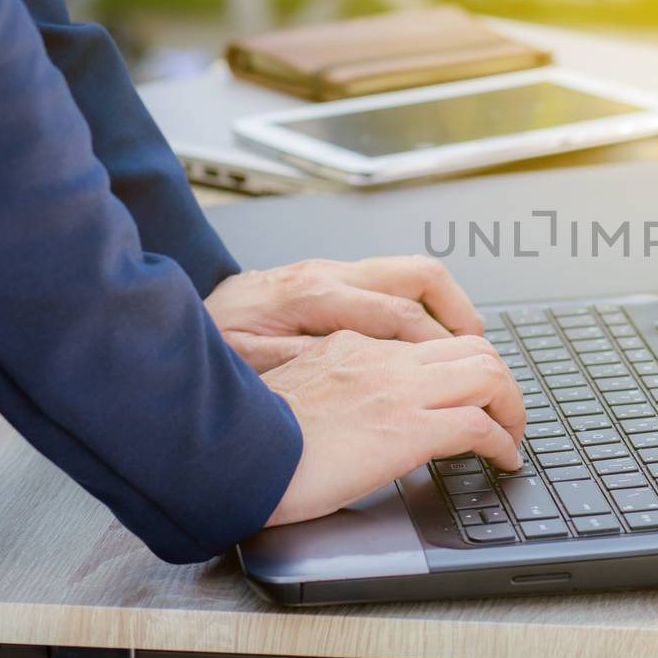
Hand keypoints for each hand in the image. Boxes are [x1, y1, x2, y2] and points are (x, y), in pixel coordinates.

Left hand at [206, 255, 481, 372]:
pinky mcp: (329, 280)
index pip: (401, 317)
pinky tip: (429, 337)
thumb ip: (307, 364)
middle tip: (485, 356)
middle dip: (462, 315)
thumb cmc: (207, 347)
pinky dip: (424, 307)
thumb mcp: (248, 365)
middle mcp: (330, 274)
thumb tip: (360, 370)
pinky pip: (393, 284)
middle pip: (421, 277)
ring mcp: (332, 272)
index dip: (439, 349)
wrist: (172, 322)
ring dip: (449, 306)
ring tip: (471, 344)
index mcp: (315, 295)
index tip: (465, 384)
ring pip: (413, 273)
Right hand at [262, 330, 523, 526]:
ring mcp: (399, 390)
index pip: (426, 340)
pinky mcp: (408, 428)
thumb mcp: (291, 390)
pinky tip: (504, 461)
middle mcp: (382, 359)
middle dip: (500, 381)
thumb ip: (328, 386)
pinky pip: (478, 426)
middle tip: (507, 413)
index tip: (471, 389)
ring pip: (487, 375)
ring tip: (513, 436)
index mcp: (351, 346)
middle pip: (471, 348)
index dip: (461, 363)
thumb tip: (346, 413)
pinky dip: (502, 442)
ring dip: (511, 407)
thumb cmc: (247, 436)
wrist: (230, 455)